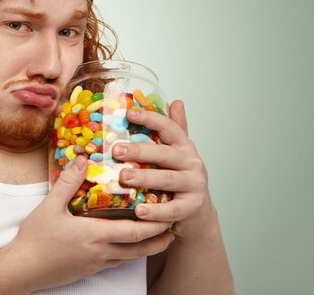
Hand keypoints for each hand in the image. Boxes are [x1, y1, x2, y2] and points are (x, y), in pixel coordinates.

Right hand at [10, 155, 173, 291]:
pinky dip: (129, 254)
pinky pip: (116, 262)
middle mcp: (100, 252)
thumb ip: (68, 182)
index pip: (134, 231)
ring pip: (130, 257)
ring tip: (158, 237)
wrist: (22, 269)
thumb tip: (82, 159)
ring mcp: (96, 263)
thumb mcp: (50, 206)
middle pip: (139, 248)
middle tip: (172, 228)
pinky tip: (128, 246)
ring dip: (146, 248)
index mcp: (94, 234)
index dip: (154, 224)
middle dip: (158, 239)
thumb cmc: (35, 239)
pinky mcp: (89, 270)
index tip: (168, 214)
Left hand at [112, 100, 211, 237]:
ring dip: (144, 178)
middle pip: (164, 154)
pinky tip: (139, 211)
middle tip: (116, 150)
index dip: (149, 118)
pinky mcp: (192, 207)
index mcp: (184, 146)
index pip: (168, 127)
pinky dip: (155, 211)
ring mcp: (194, 185)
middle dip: (139, 151)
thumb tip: (175, 101)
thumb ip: (175, 128)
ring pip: (167, 180)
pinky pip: (172, 209)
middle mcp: (191, 163)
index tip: (128, 113)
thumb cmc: (180, 178)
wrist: (198, 213)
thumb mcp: (177, 152)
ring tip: (123, 177)